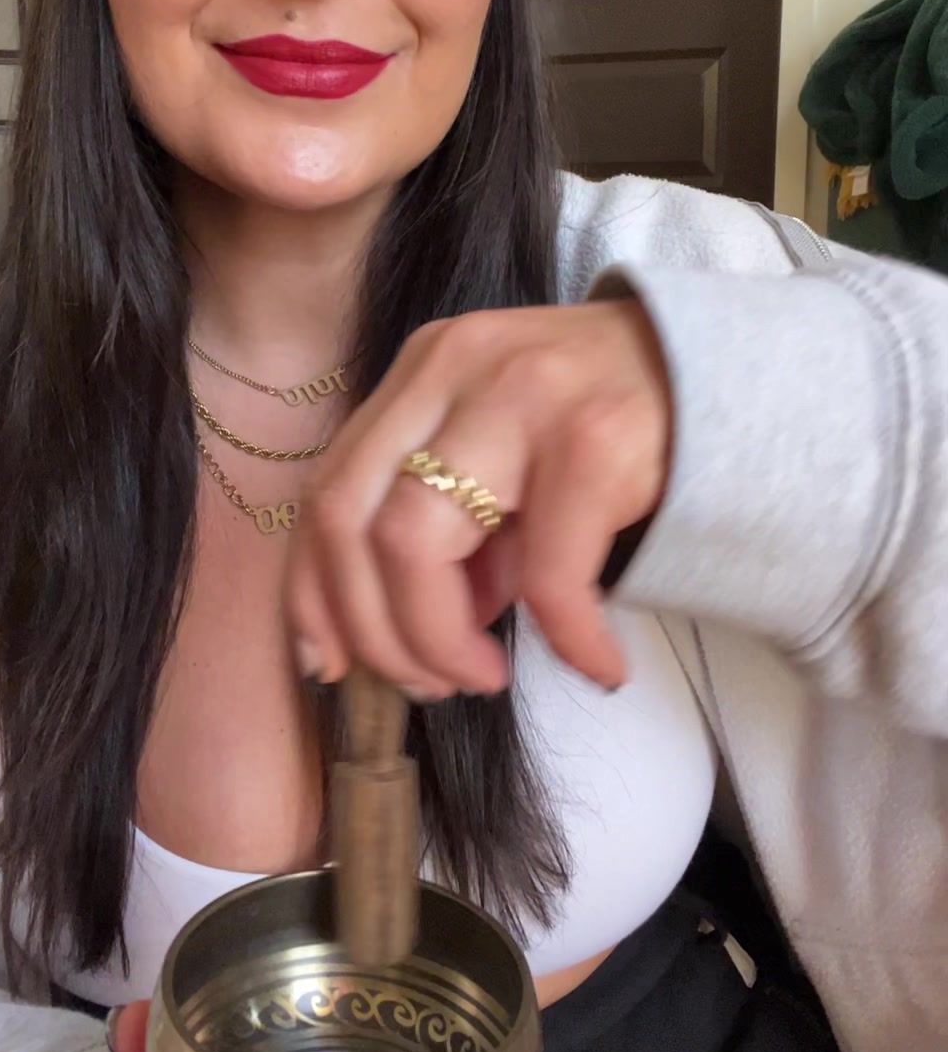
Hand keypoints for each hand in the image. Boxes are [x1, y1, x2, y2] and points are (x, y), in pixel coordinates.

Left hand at [286, 300, 671, 695]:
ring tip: (484, 675)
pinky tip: (598, 663)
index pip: (328, 488)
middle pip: (353, 519)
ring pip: (414, 542)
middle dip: (375, 629)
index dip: (314, 591)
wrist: (737, 374)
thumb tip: (406, 630)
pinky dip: (567, 639)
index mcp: (424, 370)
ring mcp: (518, 394)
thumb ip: (453, 528)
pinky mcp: (592, 438)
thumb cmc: (616, 421)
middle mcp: (454, 368)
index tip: (330, 663)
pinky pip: (545, 575)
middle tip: (427, 683)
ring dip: (438, 639)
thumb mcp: (512, 456)